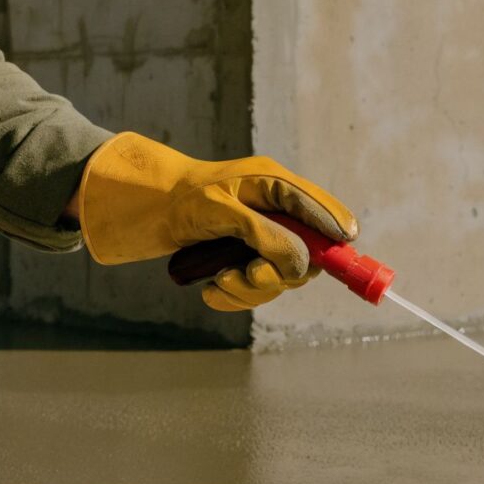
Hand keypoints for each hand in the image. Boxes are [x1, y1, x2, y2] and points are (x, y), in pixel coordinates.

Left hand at [74, 131, 356, 311]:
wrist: (142, 211)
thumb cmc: (182, 200)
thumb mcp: (223, 212)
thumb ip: (265, 233)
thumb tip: (302, 261)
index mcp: (276, 186)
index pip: (322, 211)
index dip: (336, 234)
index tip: (341, 254)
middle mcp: (274, 213)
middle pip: (307, 256)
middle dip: (279, 273)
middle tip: (250, 274)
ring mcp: (259, 239)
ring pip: (278, 280)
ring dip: (249, 289)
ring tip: (219, 282)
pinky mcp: (241, 260)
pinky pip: (253, 290)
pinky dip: (232, 296)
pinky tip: (210, 290)